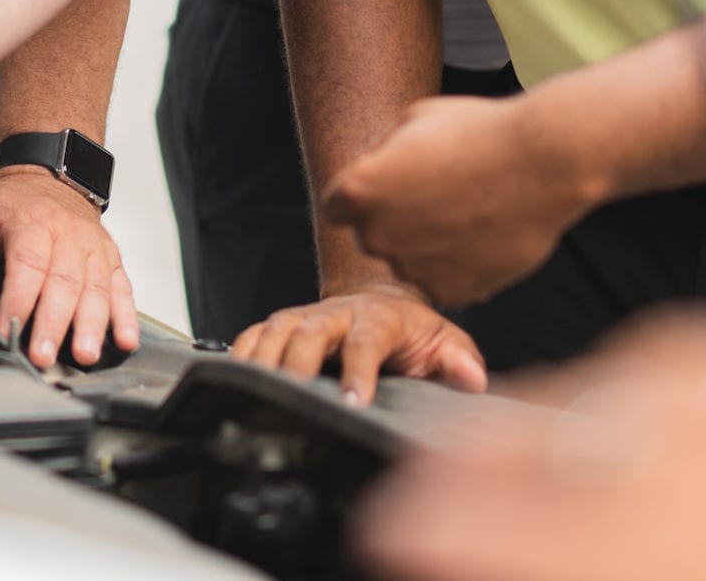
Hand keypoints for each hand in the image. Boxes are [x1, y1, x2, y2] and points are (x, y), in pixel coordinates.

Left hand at [0, 167, 139, 368]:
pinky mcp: (109, 258)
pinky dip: (125, 315)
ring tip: (83, 354)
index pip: (27, 262)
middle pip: (64, 281)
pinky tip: (125, 339)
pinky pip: (121, 287)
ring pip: (95, 287)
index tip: (8, 328)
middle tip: (42, 355)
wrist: (46, 176)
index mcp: (29, 220)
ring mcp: (92, 246)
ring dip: (91, 324)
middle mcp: (66, 232)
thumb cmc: (3, 204)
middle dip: (53, 322)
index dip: (19, 298)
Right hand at [230, 279, 487, 401]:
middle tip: (293, 397)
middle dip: (299, 364)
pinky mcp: (282, 325)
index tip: (354, 402)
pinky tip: (234, 380)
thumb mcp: (446, 343)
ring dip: (263, 360)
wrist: (381, 302)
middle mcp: (336, 313)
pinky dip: (241, 354)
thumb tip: (471, 378)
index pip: (366, 342)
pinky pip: (253, 334)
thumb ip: (460, 362)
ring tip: (254, 391)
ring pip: (275, 330)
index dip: (358, 371)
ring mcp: (305, 315)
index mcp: (379, 318)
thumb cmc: (413, 332)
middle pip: (309, 331)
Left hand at [325, 93, 593, 306]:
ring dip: (425, 244)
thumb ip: (384, 154)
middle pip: (372, 235)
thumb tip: (378, 170)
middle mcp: (378, 236)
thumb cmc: (479, 131)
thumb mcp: (414, 120)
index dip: (367, 193)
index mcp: (359, 191)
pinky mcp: (452, 291)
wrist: (544, 162)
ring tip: (467, 212)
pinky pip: (441, 281)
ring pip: (407, 260)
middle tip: (439, 195)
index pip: (339, 206)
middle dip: (395, 219)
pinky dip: (456, 266)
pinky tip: (481, 235)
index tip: (395, 183)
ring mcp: (415, 268)